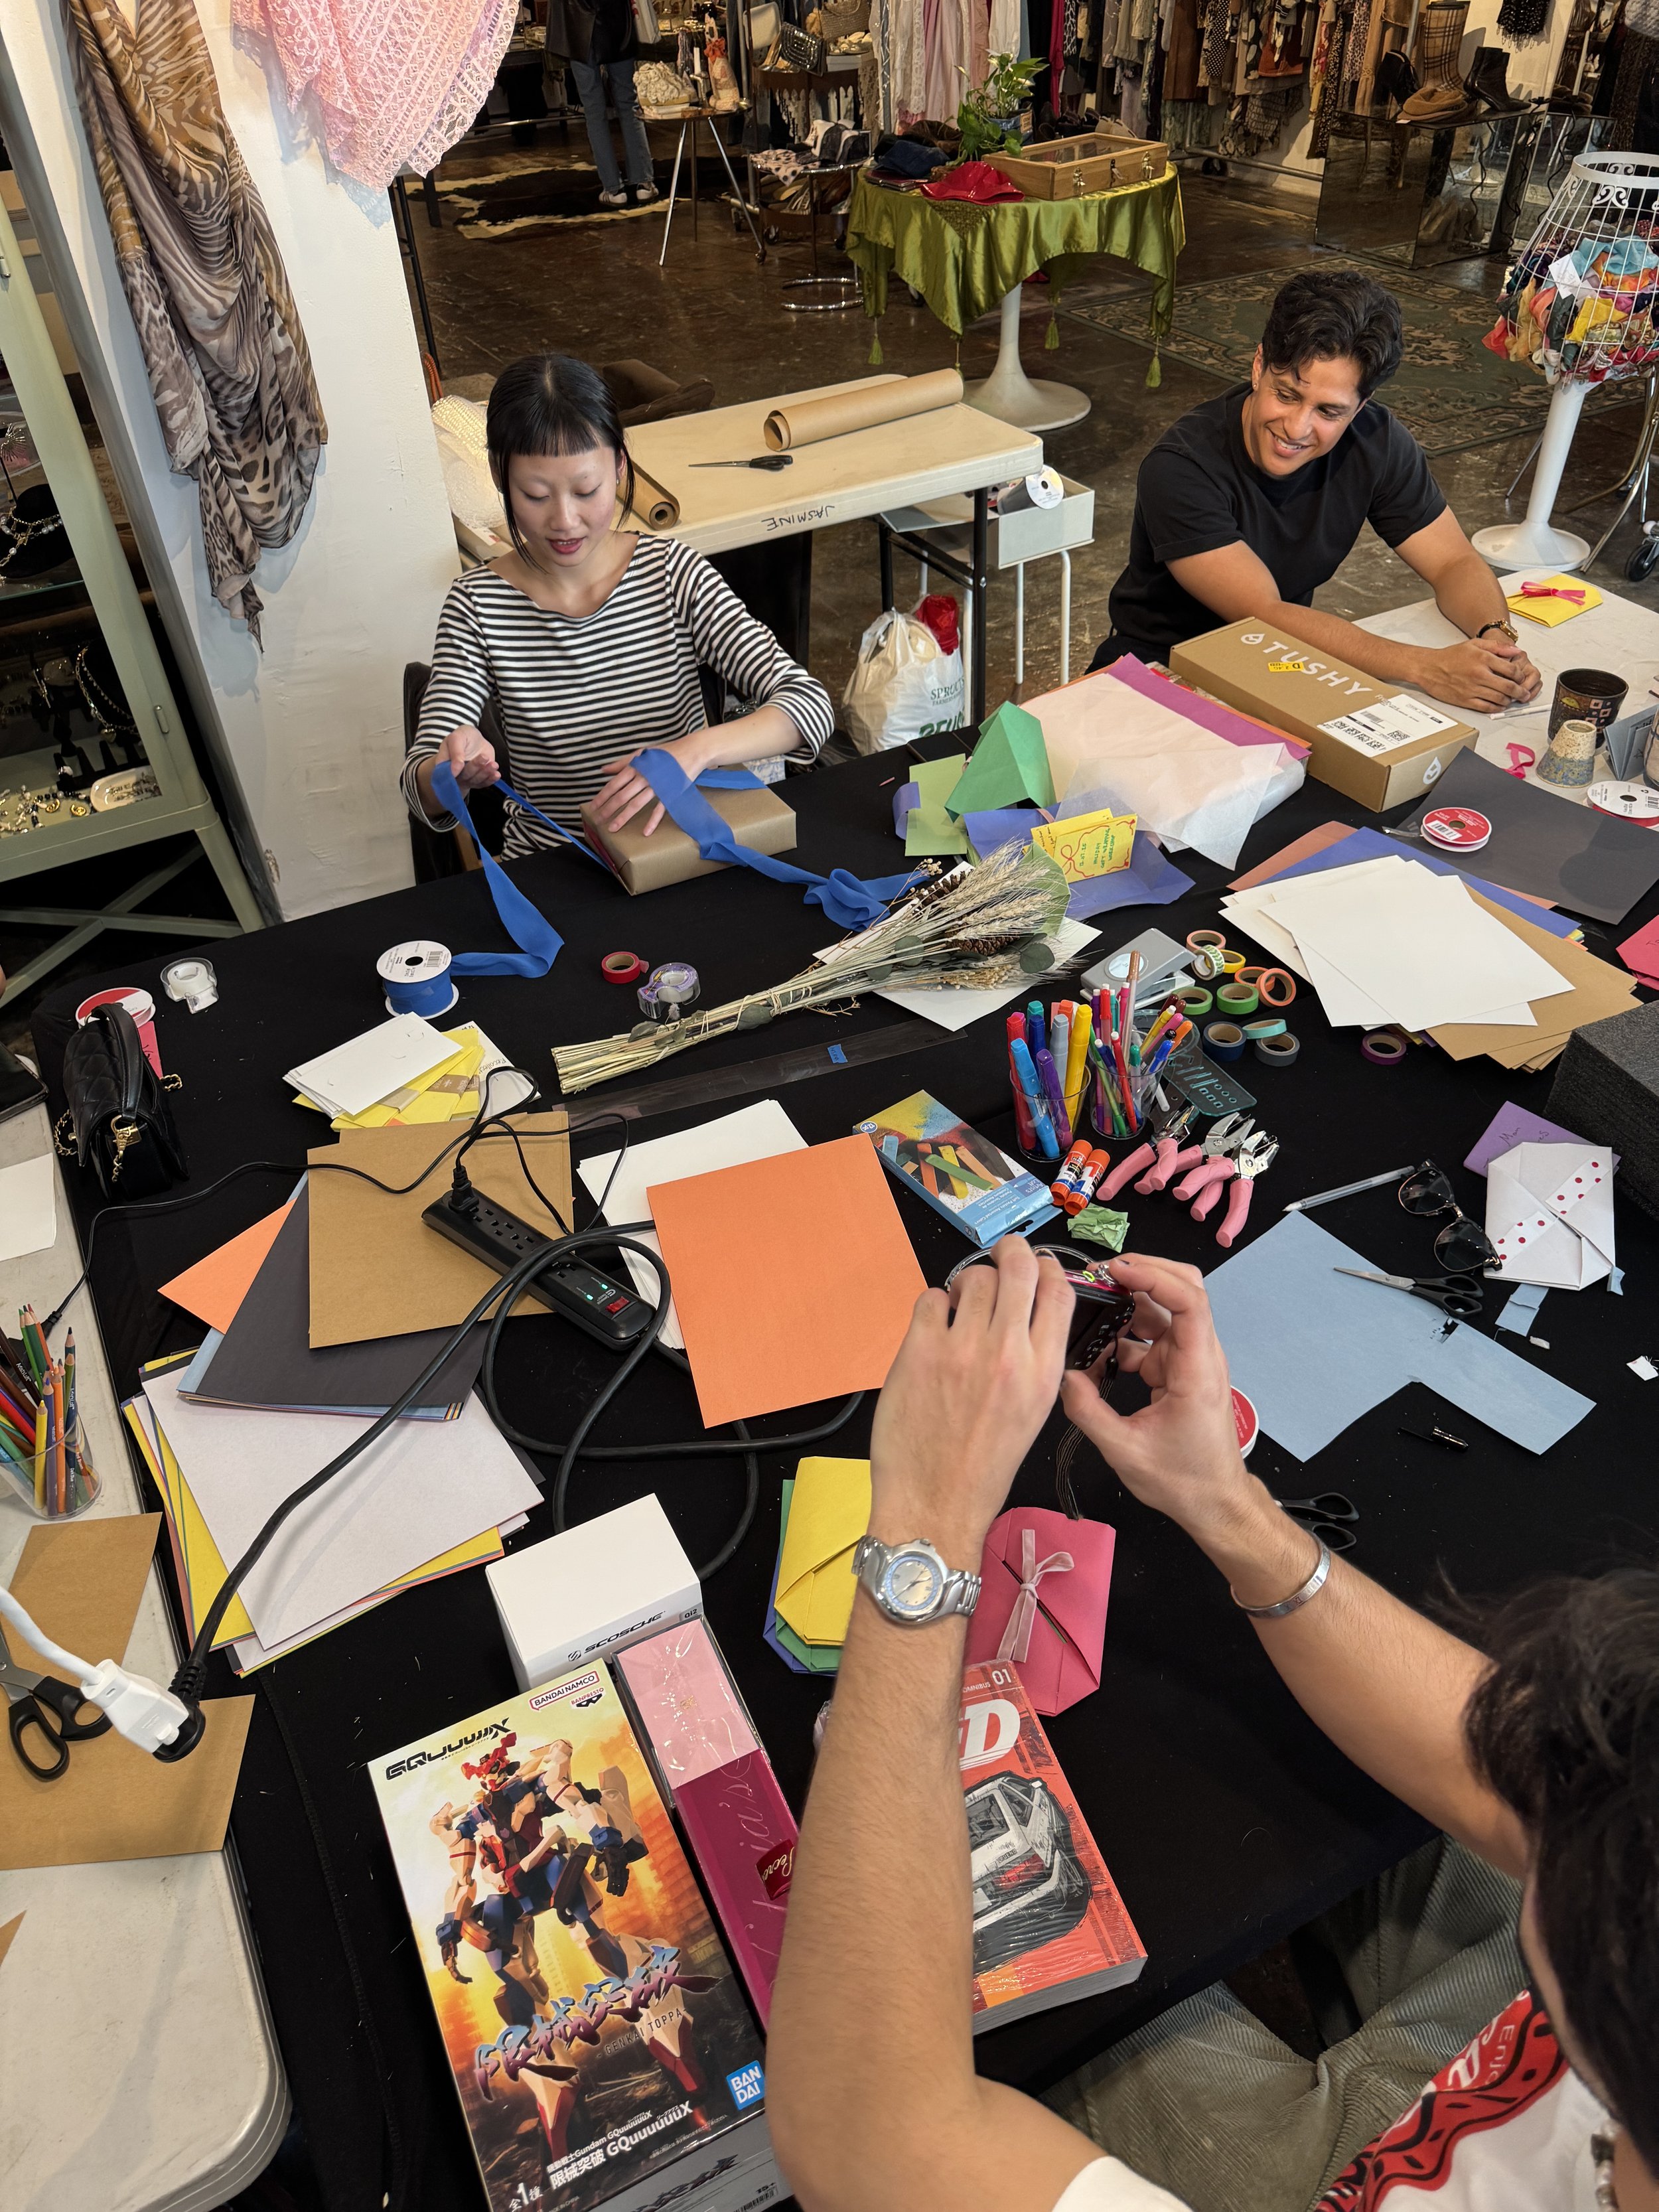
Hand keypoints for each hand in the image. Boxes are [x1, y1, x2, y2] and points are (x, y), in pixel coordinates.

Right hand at [438, 724, 499, 793]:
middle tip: (484, 757)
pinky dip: (491, 779)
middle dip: (475, 767)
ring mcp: (466, 778)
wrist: (474, 740)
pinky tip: (496, 774)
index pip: (446, 773)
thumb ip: (455, 751)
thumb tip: (454, 770)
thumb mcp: (457, 738)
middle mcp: (454, 774)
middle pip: (464, 776)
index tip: (461, 765)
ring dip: (485, 773)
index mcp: (443, 764)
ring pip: (475, 780)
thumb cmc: (463, 737)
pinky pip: (484, 783)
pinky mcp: (478, 780)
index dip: (453, 771)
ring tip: (493, 765)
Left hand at [592, 730, 715, 836]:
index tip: (593, 806)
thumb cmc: (664, 753)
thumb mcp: (641, 754)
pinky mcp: (670, 794)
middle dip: (609, 809)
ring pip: (636, 804)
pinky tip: (645, 832)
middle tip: (598, 820)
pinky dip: (652, 821)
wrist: (690, 752)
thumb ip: (622, 763)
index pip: (614, 784)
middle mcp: (644, 777)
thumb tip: (604, 769)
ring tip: (613, 828)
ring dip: (623, 817)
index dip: (603, 796)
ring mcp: (657, 787)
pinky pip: (659, 810)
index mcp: (635, 767)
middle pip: (622, 796)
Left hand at [868, 1238, 1072, 1561]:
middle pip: (1019, 1268)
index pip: (1058, 1293)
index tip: (1038, 1264)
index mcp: (1043, 1373)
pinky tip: (934, 1329)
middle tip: (1002, 1253)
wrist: (936, 1504)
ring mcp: (962, 1349)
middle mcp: (1008, 1354)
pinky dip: (933, 1306)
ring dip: (967, 1282)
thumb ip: (1035, 1360)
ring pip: (973, 1278)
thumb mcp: (1033, 1413)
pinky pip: (929, 1299)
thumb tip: (1026, 1313)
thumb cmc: (984, 1466)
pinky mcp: (919, 1351)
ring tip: (960, 1305)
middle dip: (1012, 1250)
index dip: (1049, 1268)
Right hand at [1059, 1253, 1254, 1550]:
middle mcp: (1199, 1356)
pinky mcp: (1178, 1370)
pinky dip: (1123, 1336)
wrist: (1214, 1502)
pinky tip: (1096, 1353)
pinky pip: (1151, 1338)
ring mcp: (1190, 1360)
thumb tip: (1061, 1376)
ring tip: (1091, 1307)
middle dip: (1143, 1273)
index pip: (1189, 1301)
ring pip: (1163, 1311)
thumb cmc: (1183, 1481)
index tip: (1116, 1270)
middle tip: (1100, 1274)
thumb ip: (1087, 1410)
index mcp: (1197, 1370)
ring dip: (1128, 1304)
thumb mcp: (1124, 1451)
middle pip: (1181, 1290)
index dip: (1154, 1277)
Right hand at [1414, 637, 1539, 714]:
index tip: (1521, 678)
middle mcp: (1479, 675)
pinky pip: (1486, 707)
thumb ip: (1497, 646)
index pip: (1511, 670)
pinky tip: (1500, 705)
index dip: (1520, 675)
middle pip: (1508, 687)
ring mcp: (1472, 689)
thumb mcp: (1474, 644)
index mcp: (1483, 659)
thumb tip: (1515, 650)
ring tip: (1513, 699)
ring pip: (1499, 698)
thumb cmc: (1450, 656)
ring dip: (1509, 701)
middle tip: (1524, 694)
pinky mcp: (1465, 700)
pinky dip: (1496, 708)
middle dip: (1520, 692)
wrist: (1429, 668)